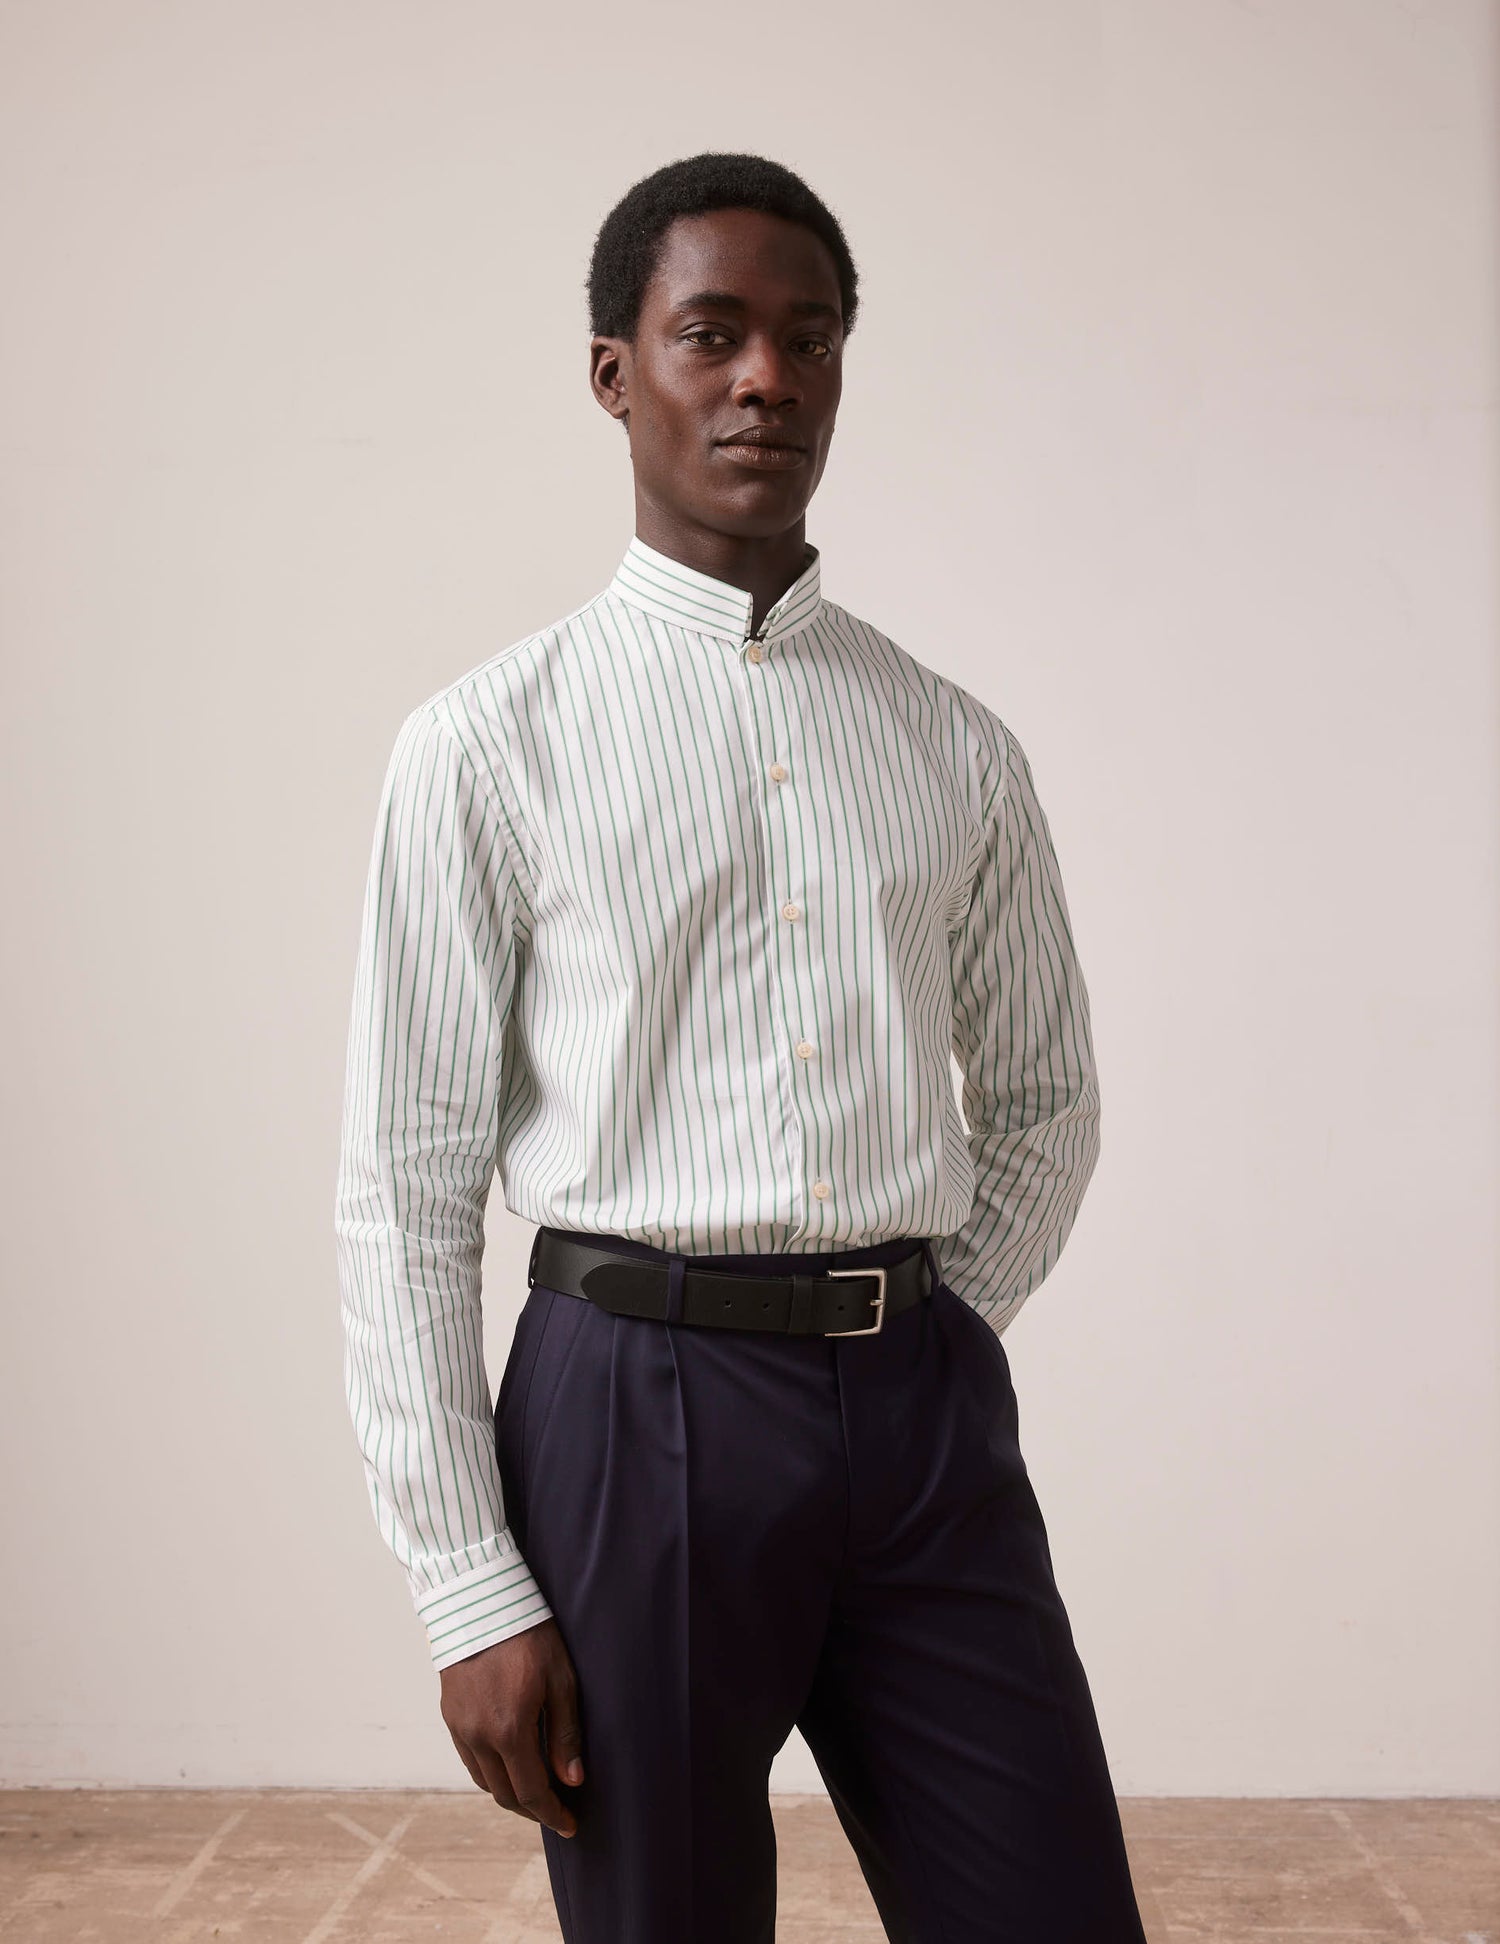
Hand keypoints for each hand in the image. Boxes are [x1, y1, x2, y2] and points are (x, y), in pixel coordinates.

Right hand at [439, 1617, 584, 1836]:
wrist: (480, 1600)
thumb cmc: (528, 1634)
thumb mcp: (560, 1678)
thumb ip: (564, 1733)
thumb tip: (572, 1779)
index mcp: (509, 1730)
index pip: (531, 1791)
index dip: (551, 1814)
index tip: (570, 1825)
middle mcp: (478, 1736)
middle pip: (505, 1793)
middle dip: (532, 1810)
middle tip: (556, 1812)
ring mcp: (459, 1726)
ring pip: (484, 1780)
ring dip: (509, 1793)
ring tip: (535, 1792)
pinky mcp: (450, 1714)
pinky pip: (469, 1759)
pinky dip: (490, 1772)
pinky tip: (508, 1764)